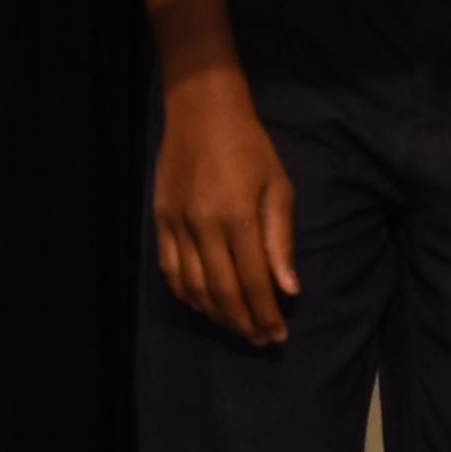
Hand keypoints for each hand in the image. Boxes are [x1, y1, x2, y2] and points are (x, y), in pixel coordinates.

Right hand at [152, 84, 300, 343]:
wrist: (202, 111)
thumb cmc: (250, 146)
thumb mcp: (278, 186)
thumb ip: (281, 240)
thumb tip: (289, 289)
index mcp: (239, 217)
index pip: (254, 282)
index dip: (266, 313)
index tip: (278, 334)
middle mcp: (205, 226)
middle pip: (223, 292)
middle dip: (244, 322)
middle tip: (260, 340)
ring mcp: (178, 224)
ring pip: (194, 287)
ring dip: (216, 314)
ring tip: (236, 327)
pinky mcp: (161, 219)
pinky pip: (170, 269)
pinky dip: (186, 294)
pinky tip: (201, 305)